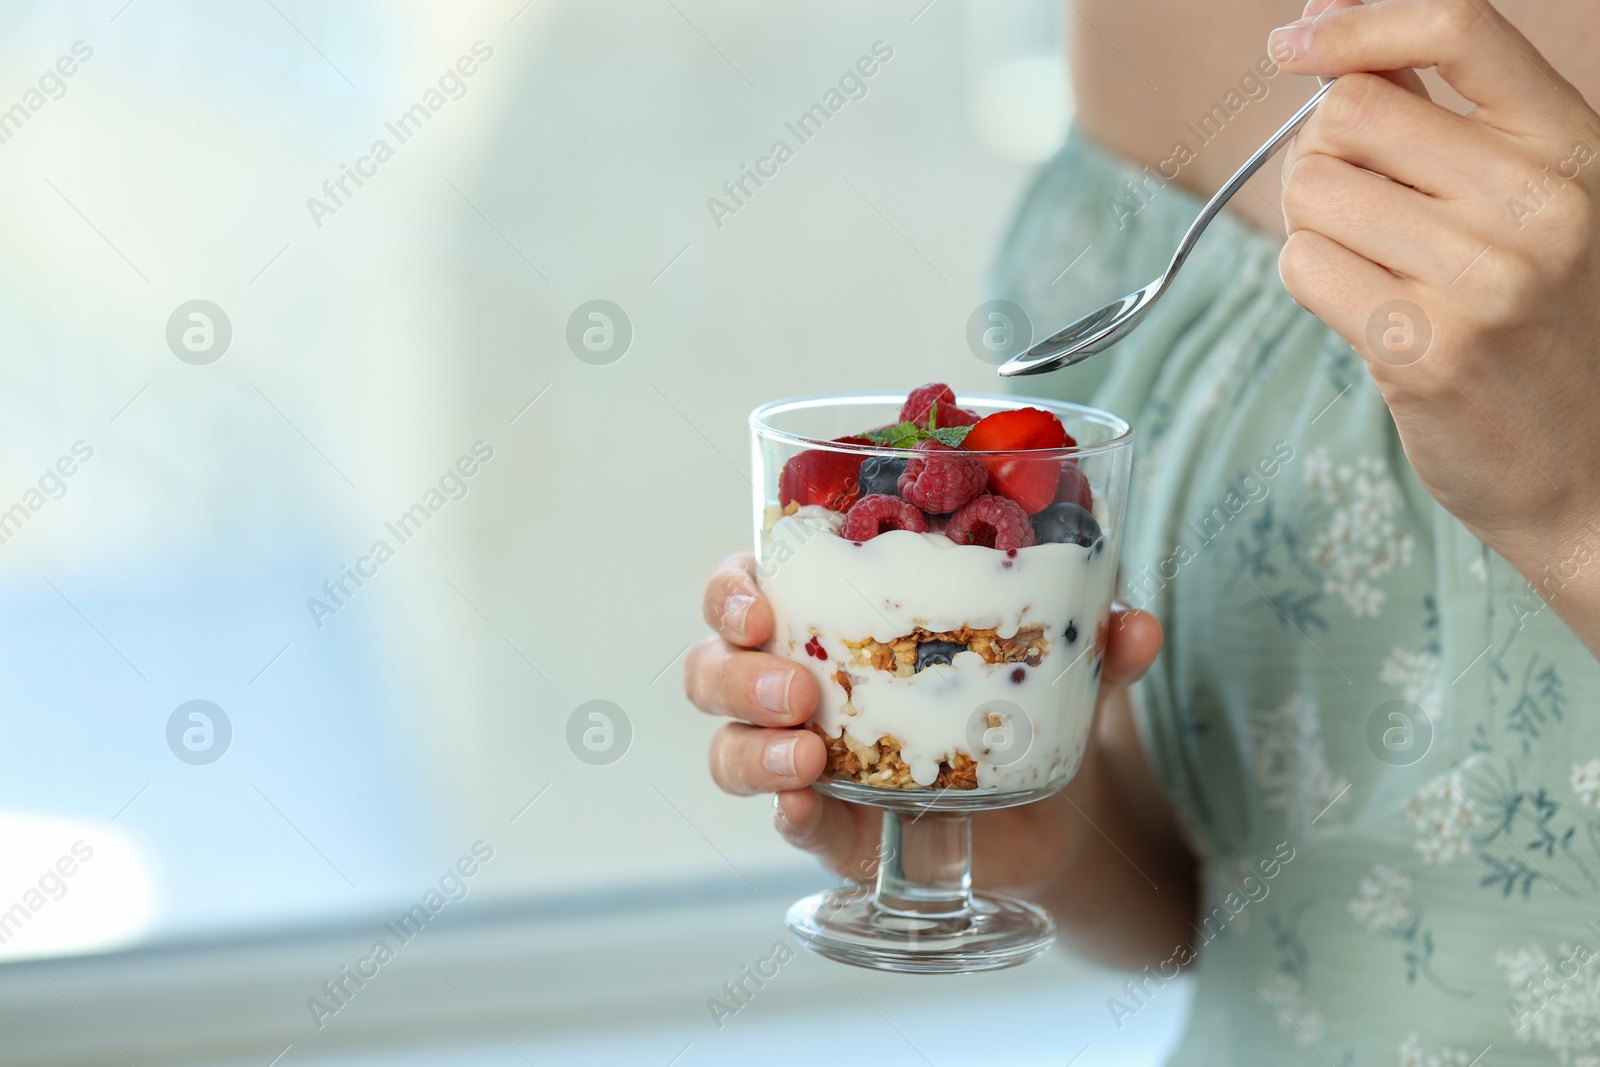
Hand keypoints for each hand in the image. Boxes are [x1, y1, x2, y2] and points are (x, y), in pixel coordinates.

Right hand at [684, 552, 1163, 888]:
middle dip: (736, 674)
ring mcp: (809, 761)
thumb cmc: (1030, 694)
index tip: (759, 602)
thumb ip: (1095, 639)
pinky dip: (788, 819)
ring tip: (806, 758)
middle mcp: (800, 684)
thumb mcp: (1062, 656)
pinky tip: (802, 811)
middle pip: (714, 669)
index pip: (744, 589)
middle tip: (799, 688)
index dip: (730, 591)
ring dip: (752, 750)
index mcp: (830, 616)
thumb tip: (1136, 623)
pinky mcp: (839, 830)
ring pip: (730, 749)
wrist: (1062, 804)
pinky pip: (790, 827)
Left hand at [1271, 0, 1599, 612]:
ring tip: (1378, 270)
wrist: (1590, 476)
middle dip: (1327, 155)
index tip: (1292, 41)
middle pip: (1350, 115)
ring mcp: (1480, 278)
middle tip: (1363, 212)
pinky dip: (1311, 282)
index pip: (1459, 28)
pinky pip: (1303, 267)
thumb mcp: (1537, 206)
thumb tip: (1333, 32)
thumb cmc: (1546, 329)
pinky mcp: (1419, 349)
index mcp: (1572, 148)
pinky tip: (1366, 312)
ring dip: (1316, 226)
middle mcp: (1536, 203)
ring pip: (1312, 191)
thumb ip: (1449, 122)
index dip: (1356, 24)